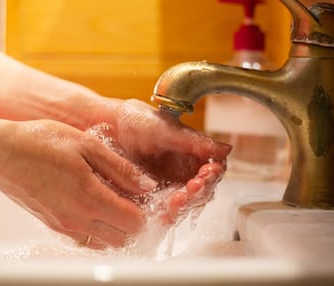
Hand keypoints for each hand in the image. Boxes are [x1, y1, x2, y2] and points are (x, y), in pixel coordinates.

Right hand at [0, 119, 156, 248]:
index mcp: (91, 198)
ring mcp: (63, 225)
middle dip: (132, 221)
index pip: (134, 223)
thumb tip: (146, 184)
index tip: (143, 195)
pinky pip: (83, 238)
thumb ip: (120, 168)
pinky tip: (90, 204)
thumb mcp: (87, 145)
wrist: (2, 152)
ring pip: (103, 242)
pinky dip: (95, 228)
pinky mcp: (52, 224)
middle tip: (131, 198)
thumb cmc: (41, 142)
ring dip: (114, 227)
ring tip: (111, 200)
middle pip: (122, 239)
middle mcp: (78, 219)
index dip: (145, 210)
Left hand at [90, 99, 230, 225]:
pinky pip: (163, 210)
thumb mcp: (167, 129)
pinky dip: (165, 213)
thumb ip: (195, 142)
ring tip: (175, 201)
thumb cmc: (137, 120)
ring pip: (184, 203)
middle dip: (198, 193)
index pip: (214, 171)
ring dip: (183, 205)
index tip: (207, 175)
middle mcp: (184, 173)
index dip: (213, 175)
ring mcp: (168, 186)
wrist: (107, 125)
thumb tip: (226, 149)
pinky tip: (162, 212)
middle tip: (189, 191)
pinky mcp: (151, 198)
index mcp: (194, 155)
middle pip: (202, 191)